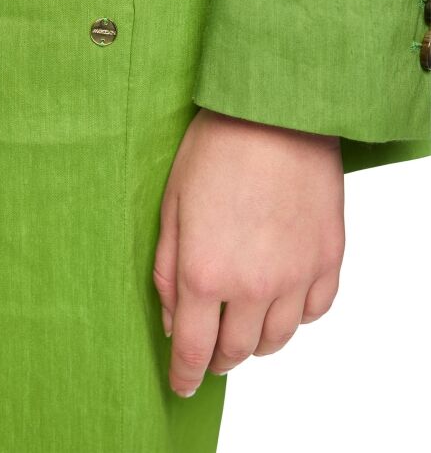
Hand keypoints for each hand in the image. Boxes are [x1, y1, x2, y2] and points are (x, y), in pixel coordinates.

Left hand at [153, 107, 344, 396]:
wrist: (274, 111)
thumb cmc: (216, 149)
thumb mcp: (171, 205)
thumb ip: (167, 270)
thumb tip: (174, 320)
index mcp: (206, 273)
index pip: (194, 349)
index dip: (185, 375)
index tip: (181, 385)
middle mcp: (254, 285)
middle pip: (237, 350)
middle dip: (217, 358)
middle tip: (208, 349)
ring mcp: (297, 274)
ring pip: (278, 339)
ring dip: (255, 341)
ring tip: (243, 324)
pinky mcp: (328, 258)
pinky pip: (315, 311)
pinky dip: (295, 315)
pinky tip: (280, 298)